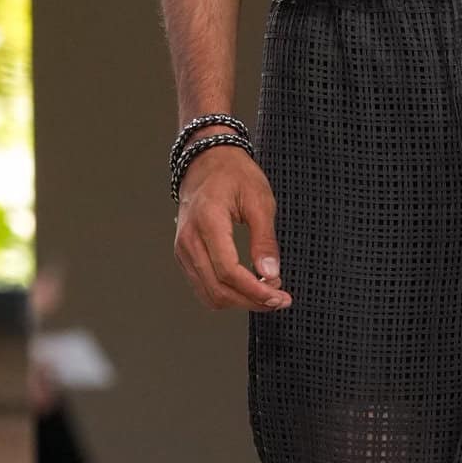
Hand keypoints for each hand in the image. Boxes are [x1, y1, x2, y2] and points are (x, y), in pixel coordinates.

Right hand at [174, 148, 291, 310]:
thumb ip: (265, 240)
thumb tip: (271, 274)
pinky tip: (247, 288)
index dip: (255, 290)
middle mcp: (189, 240)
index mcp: (208, 222)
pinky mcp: (185, 255)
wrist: (207, 160)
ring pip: (208, 294)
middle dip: (251, 301)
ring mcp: (183, 250)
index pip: (228, 271)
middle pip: (217, 289)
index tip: (279, 296)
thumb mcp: (259, 200)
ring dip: (239, 302)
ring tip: (266, 295)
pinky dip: (226, 294)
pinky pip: (203, 286)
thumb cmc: (233, 174)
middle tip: (278, 299)